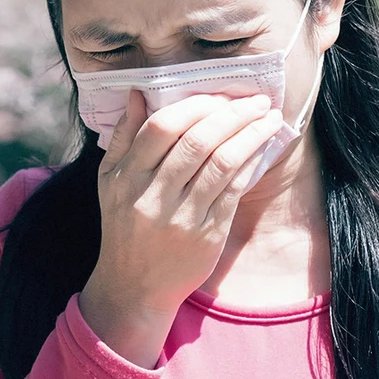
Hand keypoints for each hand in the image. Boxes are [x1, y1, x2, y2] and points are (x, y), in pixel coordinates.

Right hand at [84, 89, 283, 320]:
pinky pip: (234, 190)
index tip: (219, 96)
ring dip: (251, 134)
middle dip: (232, 114)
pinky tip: (262, 147)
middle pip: (197, 142)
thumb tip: (137, 93)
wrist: (134, 285)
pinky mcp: (207, 235)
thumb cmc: (123, 225)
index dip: (196, 105)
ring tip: (269, 118)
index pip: (162, 128)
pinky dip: (251, 163)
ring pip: (222, 163)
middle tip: (255, 100)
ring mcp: (181, 217)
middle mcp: (152, 196)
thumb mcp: (109, 180)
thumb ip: (123, 136)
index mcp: (126, 177)